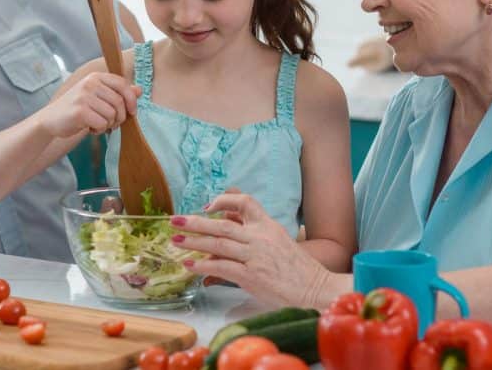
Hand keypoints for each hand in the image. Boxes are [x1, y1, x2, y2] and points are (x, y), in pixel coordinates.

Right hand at [37, 72, 139, 138]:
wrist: (50, 120)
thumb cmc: (77, 109)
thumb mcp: (97, 97)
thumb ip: (117, 93)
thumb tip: (139, 90)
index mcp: (96, 77)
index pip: (123, 84)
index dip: (131, 100)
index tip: (132, 112)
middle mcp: (90, 83)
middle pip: (119, 102)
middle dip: (120, 117)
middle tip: (111, 124)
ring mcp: (84, 96)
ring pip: (112, 114)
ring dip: (108, 125)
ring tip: (97, 124)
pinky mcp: (80, 111)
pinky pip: (102, 124)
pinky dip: (99, 130)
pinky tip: (89, 128)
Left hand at [172, 192, 333, 307]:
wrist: (316, 290)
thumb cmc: (299, 271)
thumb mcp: (280, 244)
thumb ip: (256, 235)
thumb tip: (227, 233)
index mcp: (269, 226)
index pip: (245, 202)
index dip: (224, 201)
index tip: (208, 206)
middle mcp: (260, 237)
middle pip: (222, 224)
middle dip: (195, 221)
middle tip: (174, 220)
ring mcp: (255, 256)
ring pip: (218, 243)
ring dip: (193, 241)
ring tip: (175, 240)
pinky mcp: (252, 276)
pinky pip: (221, 266)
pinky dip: (202, 265)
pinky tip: (189, 265)